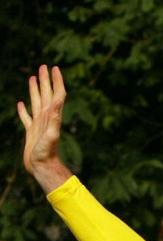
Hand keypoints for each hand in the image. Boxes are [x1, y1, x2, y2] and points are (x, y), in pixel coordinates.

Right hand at [17, 66, 71, 192]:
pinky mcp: (31, 132)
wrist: (43, 168)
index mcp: (52, 116)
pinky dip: (23, 110)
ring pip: (36, 102)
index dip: (56, 81)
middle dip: (46, 81)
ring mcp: (39, 125)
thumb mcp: (52, 134)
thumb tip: (57, 100)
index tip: (55, 68)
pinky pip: (26, 118)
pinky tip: (20, 104)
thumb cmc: (47, 154)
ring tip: (33, 78)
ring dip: (36, 90)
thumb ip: (55, 118)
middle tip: (44, 67)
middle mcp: (46, 118)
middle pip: (46, 95)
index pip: (56, 95)